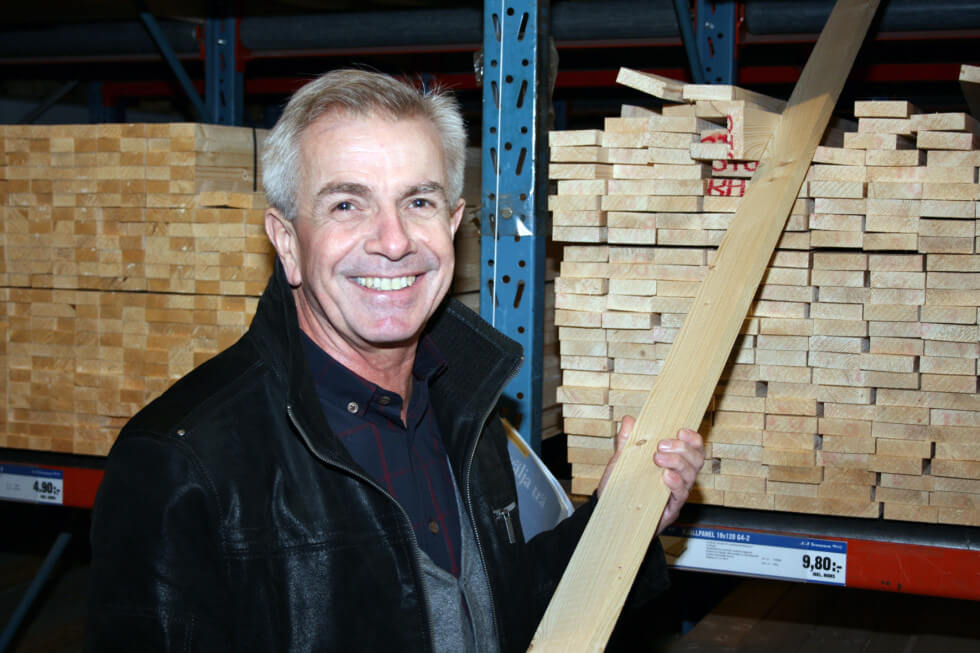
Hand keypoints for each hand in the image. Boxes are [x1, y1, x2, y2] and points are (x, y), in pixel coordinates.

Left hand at [596, 416, 704, 534]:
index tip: (681, 431)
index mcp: (671, 463)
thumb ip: (627, 442)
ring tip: (658, 458)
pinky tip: (666, 476)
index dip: (692, 438)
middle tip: (661, 445)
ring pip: (691, 476)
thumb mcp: (621, 462)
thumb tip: (629, 420)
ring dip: (678, 462)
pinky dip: (676, 483)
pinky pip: (681, 495)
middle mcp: (678, 478)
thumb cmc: (621, 488)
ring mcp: (676, 494)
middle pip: (696, 460)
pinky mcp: (671, 510)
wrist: (611, 515)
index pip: (692, 448)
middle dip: (683, 448)